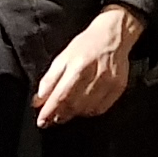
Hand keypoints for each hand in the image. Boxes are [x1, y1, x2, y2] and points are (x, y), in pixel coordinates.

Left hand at [34, 6, 139, 125]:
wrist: (113, 36)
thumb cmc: (86, 45)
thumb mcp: (63, 58)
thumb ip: (49, 80)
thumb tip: (38, 100)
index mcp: (78, 66)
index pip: (61, 96)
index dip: (49, 111)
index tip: (42, 121)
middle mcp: (95, 76)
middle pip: (74, 105)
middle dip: (60, 115)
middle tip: (51, 119)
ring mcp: (109, 83)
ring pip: (87, 110)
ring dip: (73, 114)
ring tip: (66, 112)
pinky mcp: (118, 88)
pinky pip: (101, 109)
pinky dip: (89, 112)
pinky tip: (82, 108)